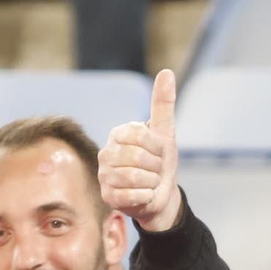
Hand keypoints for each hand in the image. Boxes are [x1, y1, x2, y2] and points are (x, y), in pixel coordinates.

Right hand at [99, 69, 179, 231]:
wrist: (161, 194)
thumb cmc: (160, 162)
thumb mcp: (165, 132)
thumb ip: (163, 104)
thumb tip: (166, 72)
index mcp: (118, 134)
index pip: (140, 135)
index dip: (157, 147)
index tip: (158, 152)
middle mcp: (106, 153)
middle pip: (137, 157)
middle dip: (155, 167)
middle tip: (155, 170)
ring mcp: (104, 176)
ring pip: (133, 177)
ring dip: (151, 182)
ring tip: (150, 182)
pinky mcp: (107, 197)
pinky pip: (131, 195)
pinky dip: (145, 196)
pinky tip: (144, 195)